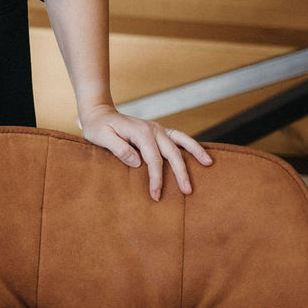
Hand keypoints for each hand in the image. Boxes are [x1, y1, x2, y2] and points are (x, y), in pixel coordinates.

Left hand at [77, 104, 212, 200]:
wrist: (99, 113)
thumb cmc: (98, 127)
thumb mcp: (101, 137)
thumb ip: (119, 149)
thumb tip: (138, 163)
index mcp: (141, 132)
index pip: (153, 160)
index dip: (156, 178)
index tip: (156, 195)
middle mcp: (153, 129)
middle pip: (172, 153)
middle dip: (181, 172)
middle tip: (187, 190)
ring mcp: (158, 129)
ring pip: (181, 140)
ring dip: (195, 152)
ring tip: (209, 163)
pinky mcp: (158, 131)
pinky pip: (178, 138)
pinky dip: (190, 146)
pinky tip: (199, 155)